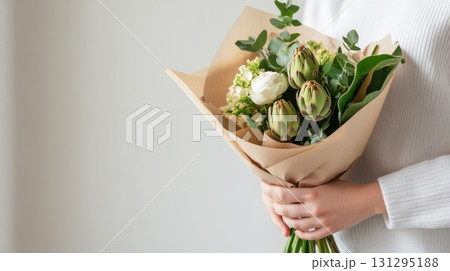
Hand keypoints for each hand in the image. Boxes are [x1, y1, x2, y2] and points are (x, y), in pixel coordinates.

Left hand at [260, 179, 386, 239]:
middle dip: (277, 208)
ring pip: (295, 225)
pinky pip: (309, 236)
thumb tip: (291, 183)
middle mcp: (315, 208)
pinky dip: (300, 233)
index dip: (274, 193)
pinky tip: (298, 230)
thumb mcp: (325, 182)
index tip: (269, 191)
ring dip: (287, 221)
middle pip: (286, 211)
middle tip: (275, 205)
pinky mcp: (328, 230)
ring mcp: (321, 221)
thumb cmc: (346, 189)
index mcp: (313, 193)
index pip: (285, 195)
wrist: (365, 200)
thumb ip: (309, 185)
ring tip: (286, 217)